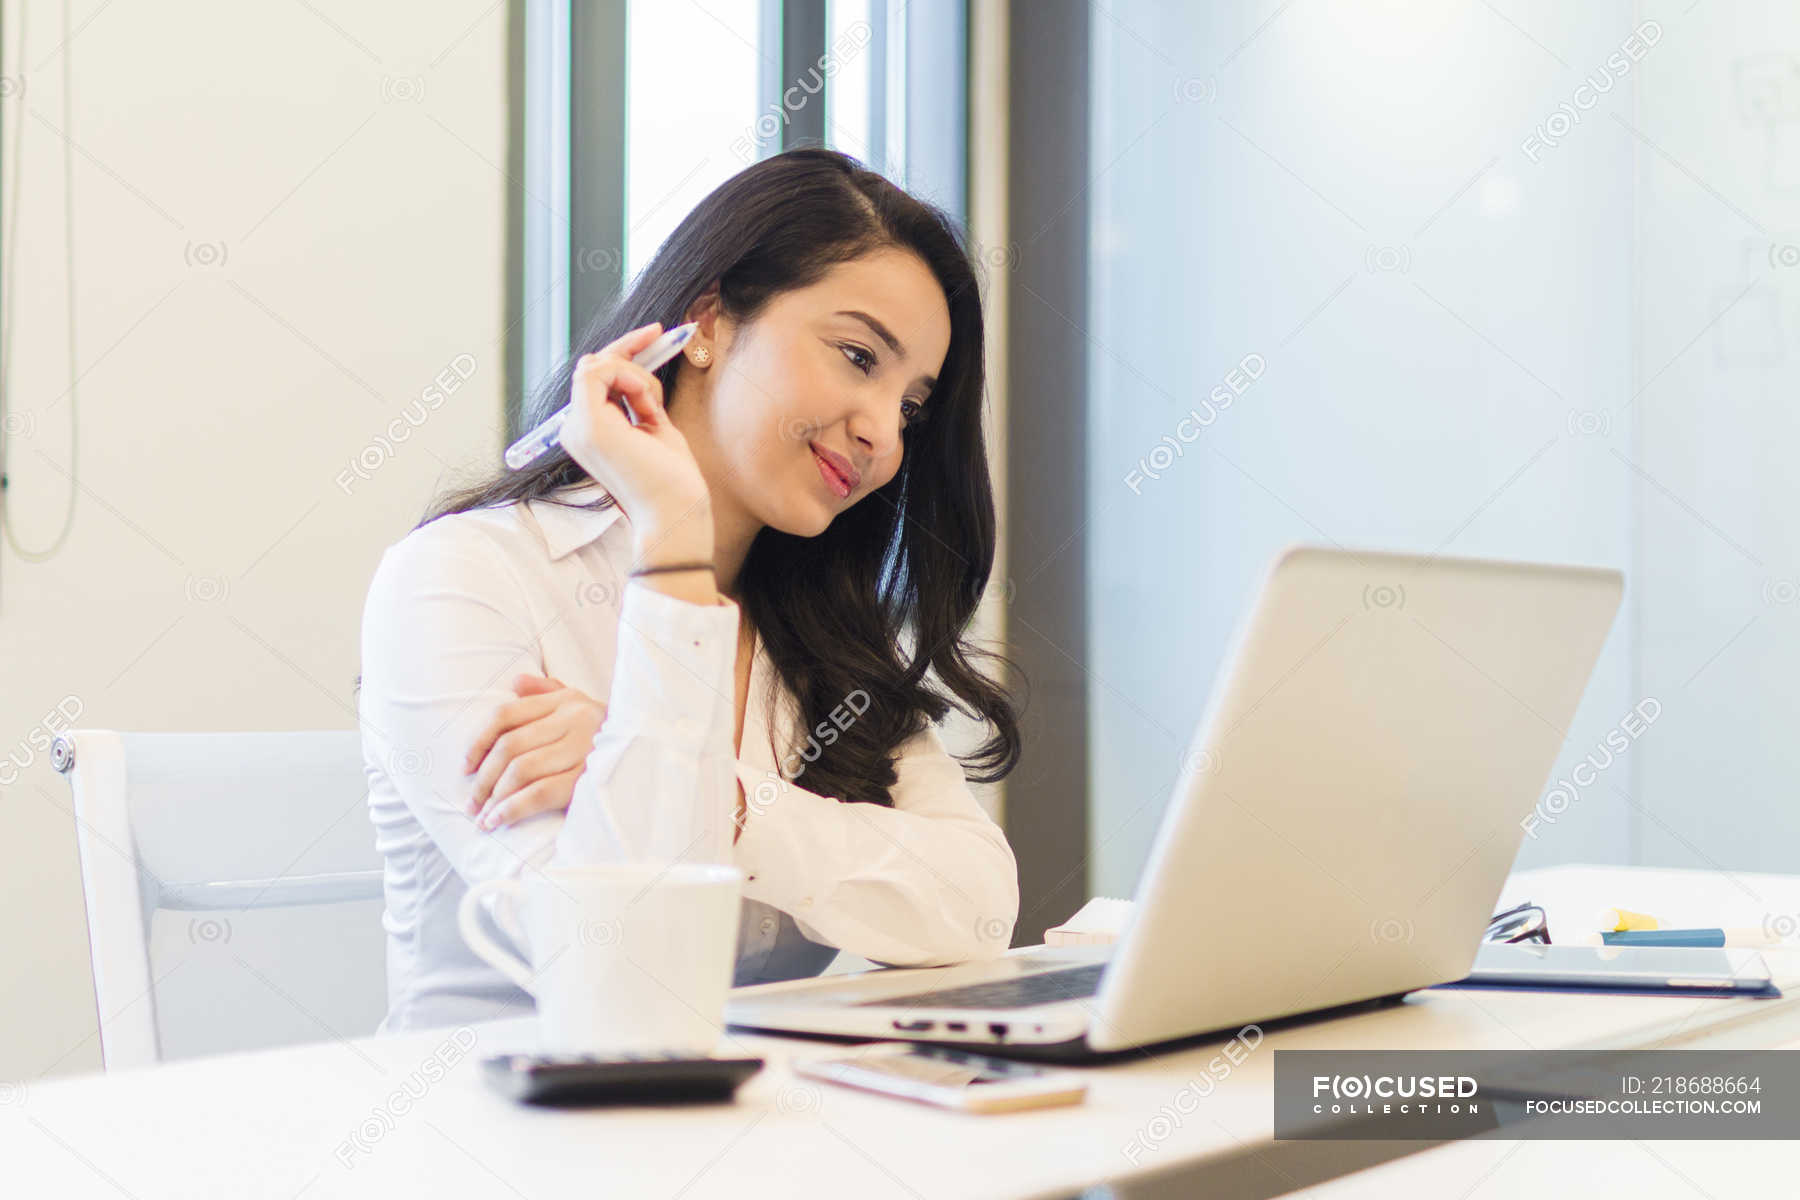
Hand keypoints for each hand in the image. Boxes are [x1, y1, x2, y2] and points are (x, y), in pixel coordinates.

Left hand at [463, 673, 606, 829]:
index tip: (466, 766)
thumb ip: (548, 693)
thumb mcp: (583, 705)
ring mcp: (583, 749)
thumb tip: (514, 682)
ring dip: (493, 797)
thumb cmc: (610, 734)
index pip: (507, 715)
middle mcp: (574, 720)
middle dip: (483, 778)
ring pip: (521, 770)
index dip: (478, 741)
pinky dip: (512, 809)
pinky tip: (497, 821)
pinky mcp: (588, 779)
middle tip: (470, 801)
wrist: (655, 755)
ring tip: (481, 816)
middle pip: (509, 746)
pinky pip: (539, 794)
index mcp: (566, 701)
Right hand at [558, 322, 713, 537]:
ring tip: (656, 407)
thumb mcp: (654, 426)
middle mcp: (576, 429)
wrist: (676, 513)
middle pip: (594, 365)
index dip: (625, 352)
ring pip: (598, 365)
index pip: (596, 377)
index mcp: (590, 431)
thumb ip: (638, 399)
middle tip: (663, 336)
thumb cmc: (673, 479)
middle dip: (631, 350)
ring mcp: (578, 428)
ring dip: (636, 374)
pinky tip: (646, 403)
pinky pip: (598, 372)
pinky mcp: (588, 425)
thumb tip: (636, 365)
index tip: (657, 334)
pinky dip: (629, 376)